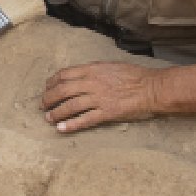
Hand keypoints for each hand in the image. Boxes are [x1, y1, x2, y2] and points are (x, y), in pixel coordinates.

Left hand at [40, 61, 160, 132]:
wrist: (152, 88)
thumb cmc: (134, 75)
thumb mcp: (110, 66)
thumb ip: (94, 71)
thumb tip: (80, 75)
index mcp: (92, 70)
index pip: (64, 74)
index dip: (52, 82)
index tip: (47, 88)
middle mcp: (92, 83)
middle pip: (62, 90)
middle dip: (49, 98)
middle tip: (43, 105)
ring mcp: (99, 99)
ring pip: (70, 106)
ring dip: (56, 113)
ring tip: (48, 118)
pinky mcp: (106, 113)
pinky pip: (84, 120)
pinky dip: (71, 125)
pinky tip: (61, 129)